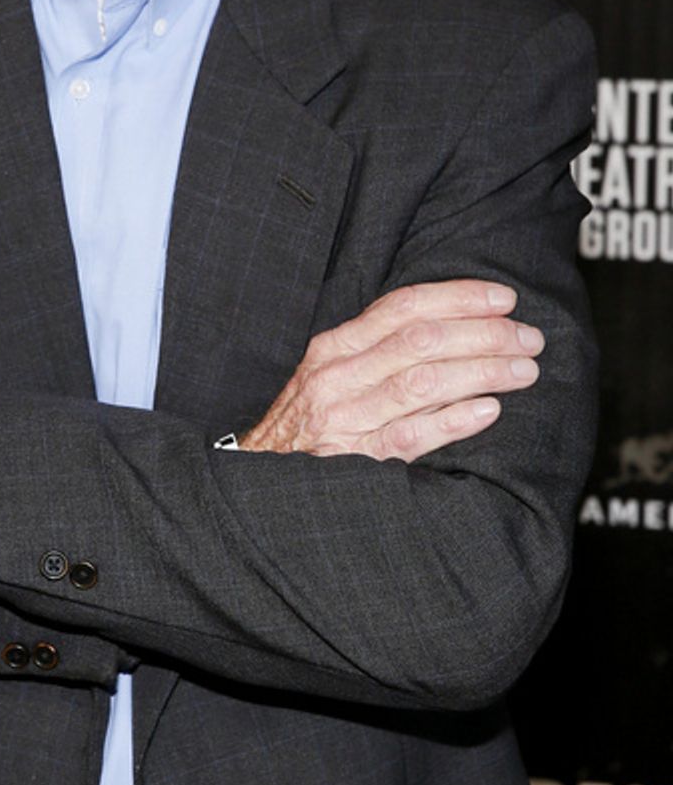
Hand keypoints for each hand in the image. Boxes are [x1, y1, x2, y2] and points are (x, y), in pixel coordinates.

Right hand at [240, 281, 541, 461]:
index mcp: (334, 348)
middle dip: (484, 333)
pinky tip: (490, 411)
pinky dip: (453, 420)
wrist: (255, 487)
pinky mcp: (354, 462)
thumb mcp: (332, 377)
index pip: (402, 307)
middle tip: (529, 337)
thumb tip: (451, 328)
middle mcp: (336, 377)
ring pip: (422, 382)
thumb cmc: (309, 427)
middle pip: (421, 340)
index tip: (504, 298)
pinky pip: (411, 437)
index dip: (458, 297)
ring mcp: (343, 420)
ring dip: (482, 370)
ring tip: (524, 369)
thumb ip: (377, 352)